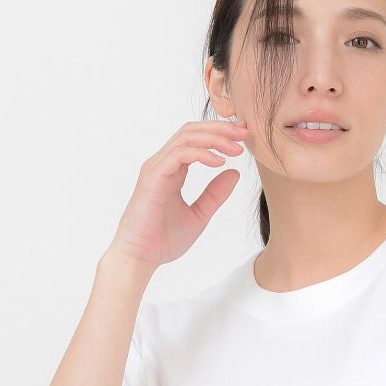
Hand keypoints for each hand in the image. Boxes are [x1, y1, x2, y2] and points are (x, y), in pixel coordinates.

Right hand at [103, 119, 249, 271]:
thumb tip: (234, 173)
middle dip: (220, 128)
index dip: (220, 134)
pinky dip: (201, 154)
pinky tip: (219, 162)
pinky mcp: (153, 177)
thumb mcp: (199, 215)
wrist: (140, 258)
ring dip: (214, 138)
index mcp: (172, 170)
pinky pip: (179, 154)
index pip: (195, 139)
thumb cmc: (163, 240)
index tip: (243, 138)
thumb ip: (214, 194)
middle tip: (245, 133)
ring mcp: (156, 168)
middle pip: (191, 131)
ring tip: (236, 149)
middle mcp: (162, 164)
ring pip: (186, 137)